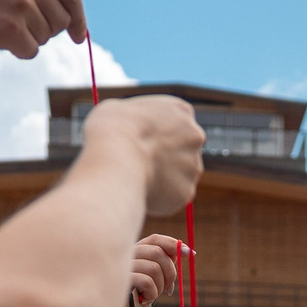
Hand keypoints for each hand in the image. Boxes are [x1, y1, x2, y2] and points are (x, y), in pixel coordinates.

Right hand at [0, 0, 86, 56]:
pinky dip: (18, 51)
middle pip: (61, 19)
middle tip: (18, 27)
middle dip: (46, 30)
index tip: (79, 36)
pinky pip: (30, 51)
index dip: (78, 17)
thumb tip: (64, 5)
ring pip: (45, 36)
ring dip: (26, 39)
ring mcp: (21, 2)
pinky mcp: (11, 28)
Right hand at [83, 96, 204, 215]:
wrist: (116, 161)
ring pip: (178, 174)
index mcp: (181, 111)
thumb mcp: (118, 109)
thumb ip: (135, 118)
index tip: (143, 140)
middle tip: (141, 162)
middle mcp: (194, 137)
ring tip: (136, 177)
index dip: (156, 133)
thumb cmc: (112, 130)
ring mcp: (193, 166)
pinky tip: (140, 191)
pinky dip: (159, 197)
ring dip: (162, 177)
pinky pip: (172, 196)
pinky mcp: (186, 192)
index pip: (175, 122)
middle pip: (181, 149)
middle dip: (165, 157)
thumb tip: (128, 126)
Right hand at [128, 233, 181, 306]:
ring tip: (152, 295)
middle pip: (158, 252)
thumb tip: (184, 251)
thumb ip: (164, 265)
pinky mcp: (121, 280)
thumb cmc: (137, 298)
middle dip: (170, 272)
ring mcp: (123, 267)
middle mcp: (127, 255)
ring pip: (154, 268)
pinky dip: (152, 293)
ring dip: (160, 286)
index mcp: (135, 252)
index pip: (156, 239)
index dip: (173, 244)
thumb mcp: (154, 280)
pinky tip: (144, 300)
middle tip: (169, 288)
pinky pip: (147, 281)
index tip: (189, 254)